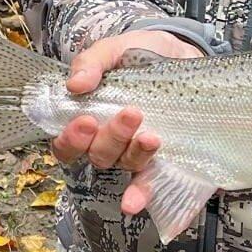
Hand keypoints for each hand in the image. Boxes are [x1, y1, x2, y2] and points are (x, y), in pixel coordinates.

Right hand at [50, 30, 205, 215]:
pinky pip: (151, 183)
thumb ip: (91, 62)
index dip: (71, 139)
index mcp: (89, 118)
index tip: (86, 121)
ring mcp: (136, 153)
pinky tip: (135, 203)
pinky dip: (142, 195)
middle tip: (131, 113)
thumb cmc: (140, 55)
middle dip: (111, 138)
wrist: (184, 54)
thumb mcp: (114, 49)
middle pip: (98, 155)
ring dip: (135, 154)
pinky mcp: (164, 160)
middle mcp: (108, 142)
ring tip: (152, 136)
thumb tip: (74, 84)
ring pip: (125, 165)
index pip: (68, 143)